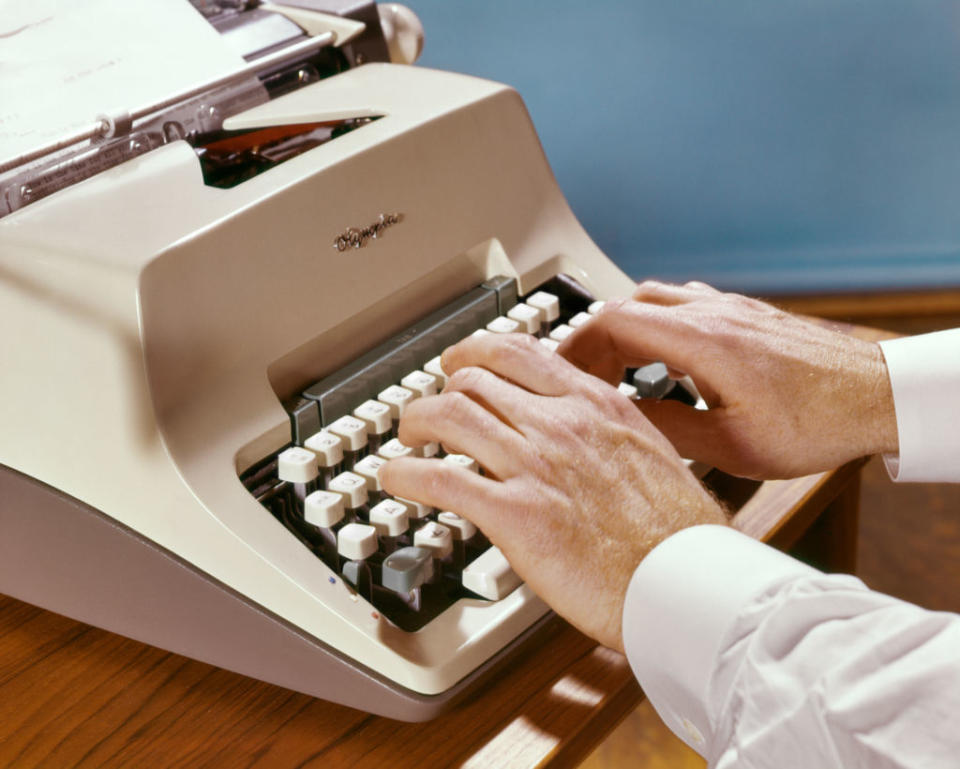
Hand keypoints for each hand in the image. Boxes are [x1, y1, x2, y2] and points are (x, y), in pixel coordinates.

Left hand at [379, 332, 726, 652]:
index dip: (474, 352)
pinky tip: (395, 481)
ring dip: (414, 422)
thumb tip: (585, 435)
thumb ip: (607, 433)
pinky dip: (404, 475)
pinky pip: (440, 479)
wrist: (685, 581)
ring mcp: (535, 464)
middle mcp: (561, 423)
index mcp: (595, 404)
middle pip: (473, 379)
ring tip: (407, 438)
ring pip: (448, 415)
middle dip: (440, 390)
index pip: (518, 352)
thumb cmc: (677, 532)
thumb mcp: (649, 453)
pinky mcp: (515, 513)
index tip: (459, 362)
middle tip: (429, 409)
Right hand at [559, 280, 898, 478]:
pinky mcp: (744, 315)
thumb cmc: (819, 422)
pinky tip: (659, 353)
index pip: (612, 322)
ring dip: (622, 330)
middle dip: (591, 340)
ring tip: (611, 369)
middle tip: (577, 377)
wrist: (879, 395)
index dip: (574, 346)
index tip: (557, 372)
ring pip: (653, 300)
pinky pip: (682, 303)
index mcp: (704, 342)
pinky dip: (655, 324)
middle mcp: (712, 314)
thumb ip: (667, 431)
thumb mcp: (733, 446)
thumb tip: (618, 422)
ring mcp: (729, 309)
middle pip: (625, 306)